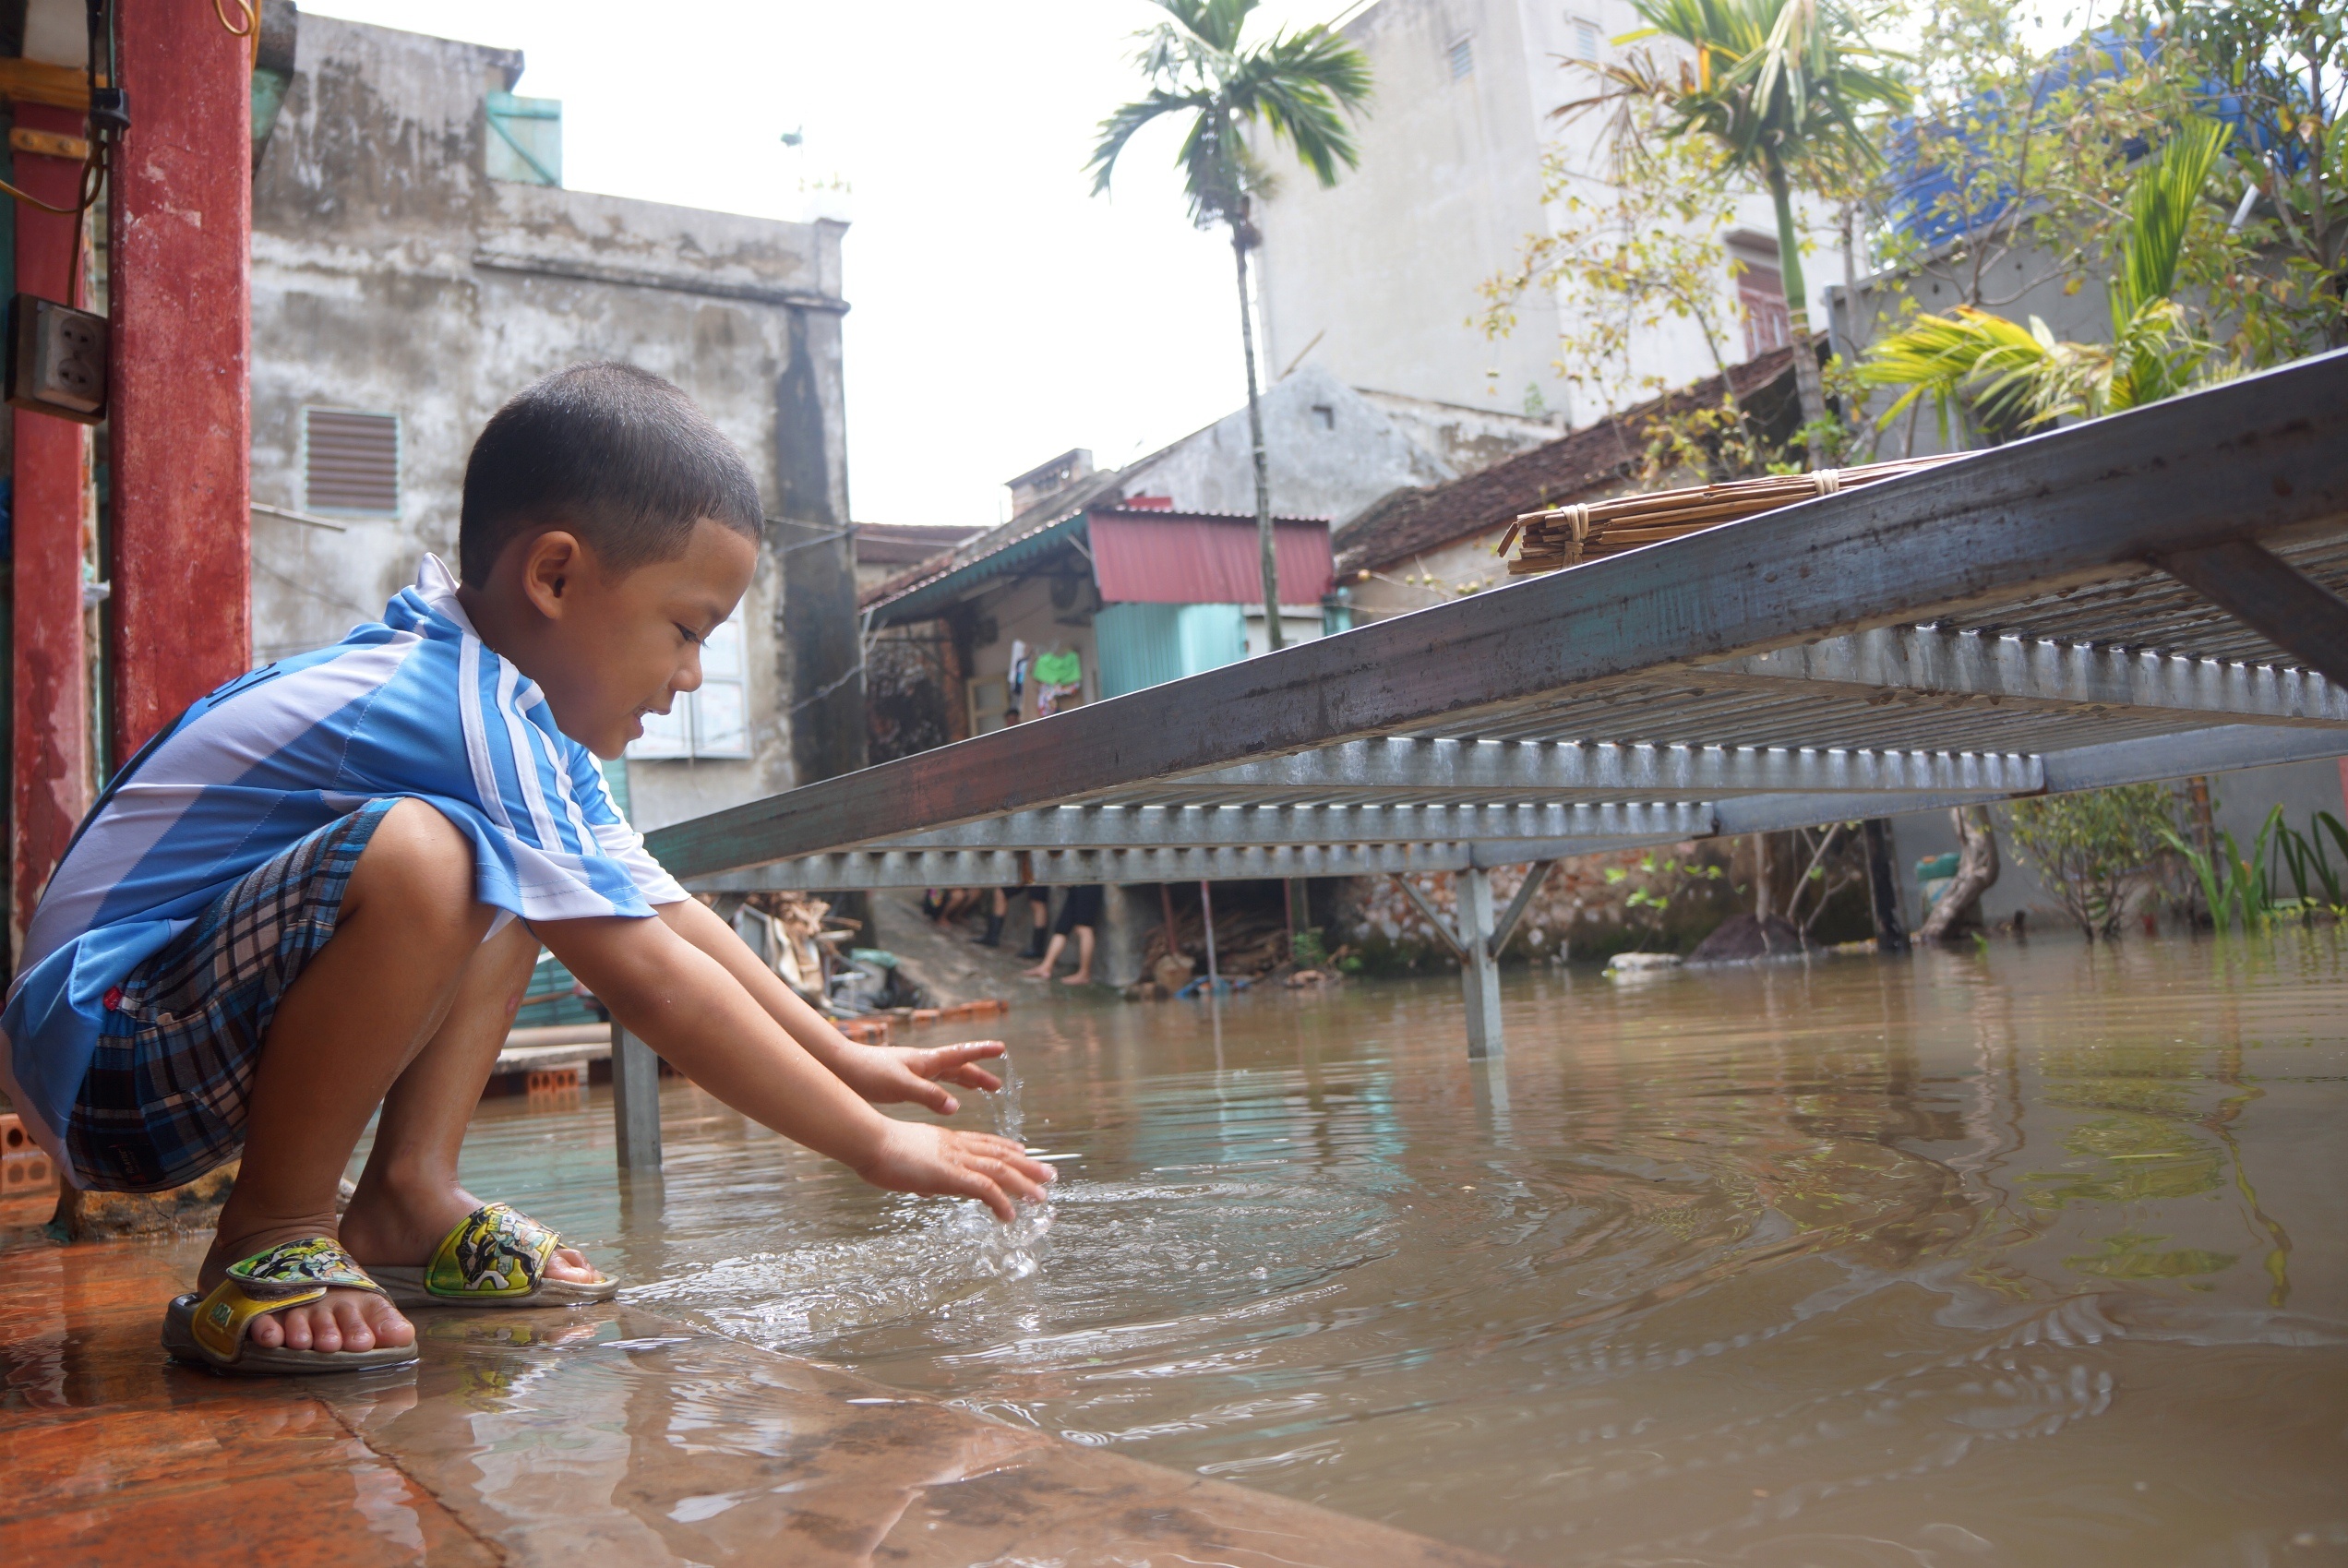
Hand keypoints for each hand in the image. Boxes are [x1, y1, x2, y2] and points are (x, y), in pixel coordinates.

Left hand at [832, 1039, 1005, 1113]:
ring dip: (965, 1081)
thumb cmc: (868, 1074)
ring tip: (981, 1089)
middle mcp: (923, 1063)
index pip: (960, 1054)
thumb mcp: (900, 1087)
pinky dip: (945, 1089)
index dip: (982, 1052)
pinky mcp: (902, 1081)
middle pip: (958, 1067)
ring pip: (946, 1075)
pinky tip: (945, 1098)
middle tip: (998, 1086)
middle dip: (979, 1075)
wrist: (841, 1068)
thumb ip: (928, 1096)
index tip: (1002, 1049)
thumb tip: (955, 1107)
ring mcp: (913, 1071)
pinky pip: (933, 1083)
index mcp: (926, 1061)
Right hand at [853, 1121, 1053, 1221]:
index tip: (1024, 1152)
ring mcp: (955, 1160)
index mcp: (946, 1140)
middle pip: (1000, 1155)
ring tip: (1041, 1197)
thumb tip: (926, 1188)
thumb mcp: (906, 1162)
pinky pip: (983, 1188)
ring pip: (1000, 1170)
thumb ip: (921, 1174)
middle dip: (1027, 1167)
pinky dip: (1000, 1202)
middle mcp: (956, 1147)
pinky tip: (1010, 1215)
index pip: (984, 1143)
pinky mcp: (949, 1175)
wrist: (869, 1141)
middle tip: (1049, 1175)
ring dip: (1024, 1184)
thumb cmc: (878, 1150)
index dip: (1007, 1148)